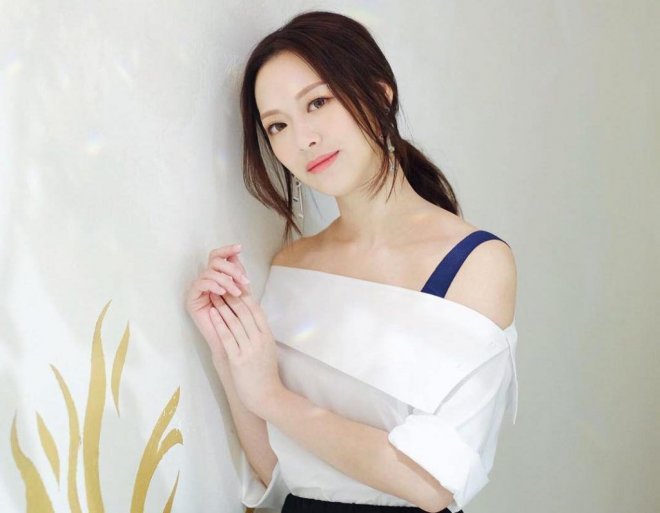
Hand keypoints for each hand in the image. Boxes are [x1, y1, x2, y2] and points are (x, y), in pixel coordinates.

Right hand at [185, 243, 251, 364]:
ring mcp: (198, 289)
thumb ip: (238, 275)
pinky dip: (214, 285)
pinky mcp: (192, 299)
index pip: (218, 257)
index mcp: (217, 277)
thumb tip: (237, 254)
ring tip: (237, 291)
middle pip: (214, 261)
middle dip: (231, 268)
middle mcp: (206, 280)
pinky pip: (201, 283)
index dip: (228, 250)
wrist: (230, 341)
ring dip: (226, 279)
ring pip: (209, 272)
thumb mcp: (241, 293)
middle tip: (244, 281)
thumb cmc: (237, 319)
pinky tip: (223, 292)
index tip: (240, 247)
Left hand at [207, 274, 283, 417]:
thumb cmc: (265, 375)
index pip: (255, 309)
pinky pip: (228, 336)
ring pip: (235, 321)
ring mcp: (250, 348)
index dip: (244, 295)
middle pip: (245, 311)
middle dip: (231, 295)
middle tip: (220, 284)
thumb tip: (250, 320)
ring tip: (213, 294)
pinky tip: (212, 313)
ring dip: (223, 305)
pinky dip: (219, 322)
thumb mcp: (267, 350)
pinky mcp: (239, 359)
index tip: (234, 285)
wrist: (267, 396)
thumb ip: (259, 334)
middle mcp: (259, 339)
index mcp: (267, 335)